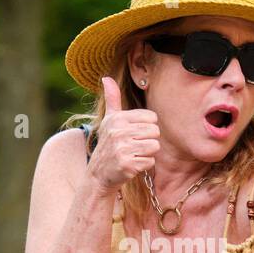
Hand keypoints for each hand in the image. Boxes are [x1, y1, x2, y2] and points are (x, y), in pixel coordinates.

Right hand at [88, 76, 159, 190]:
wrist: (98, 175)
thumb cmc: (109, 145)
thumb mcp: (109, 120)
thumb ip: (112, 98)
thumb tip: (106, 77)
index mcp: (117, 118)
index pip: (151, 118)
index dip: (146, 127)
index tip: (134, 134)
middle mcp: (118, 132)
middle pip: (155, 132)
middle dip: (148, 140)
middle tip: (134, 146)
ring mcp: (122, 149)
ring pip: (154, 147)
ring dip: (147, 153)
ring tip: (133, 155)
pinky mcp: (127, 165)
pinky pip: (150, 162)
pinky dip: (143, 166)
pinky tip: (131, 165)